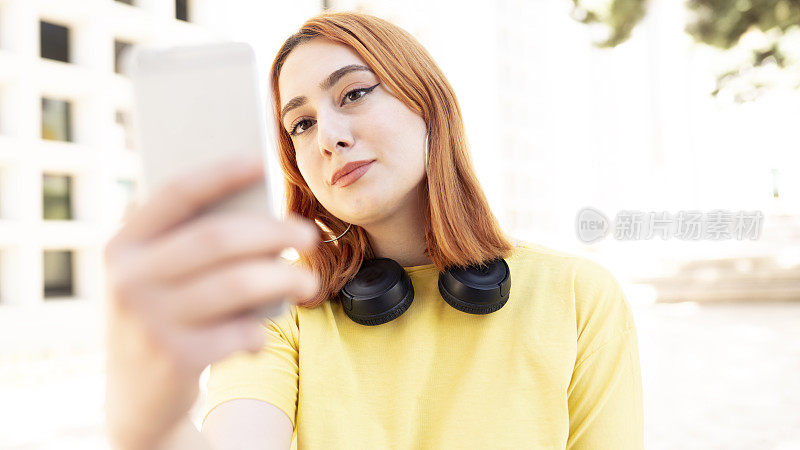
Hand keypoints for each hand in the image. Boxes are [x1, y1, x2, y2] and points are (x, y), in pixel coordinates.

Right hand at [103, 155, 318, 448]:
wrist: (136, 398)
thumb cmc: (164, 316)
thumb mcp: (159, 277)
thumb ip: (191, 243)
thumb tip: (264, 208)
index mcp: (123, 246)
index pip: (176, 194)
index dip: (223, 173)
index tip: (265, 159)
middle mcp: (129, 279)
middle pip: (217, 238)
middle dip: (273, 232)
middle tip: (308, 235)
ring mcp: (149, 321)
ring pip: (238, 284)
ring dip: (284, 278)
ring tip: (308, 281)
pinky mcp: (175, 358)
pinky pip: (240, 330)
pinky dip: (261, 328)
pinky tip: (261, 330)